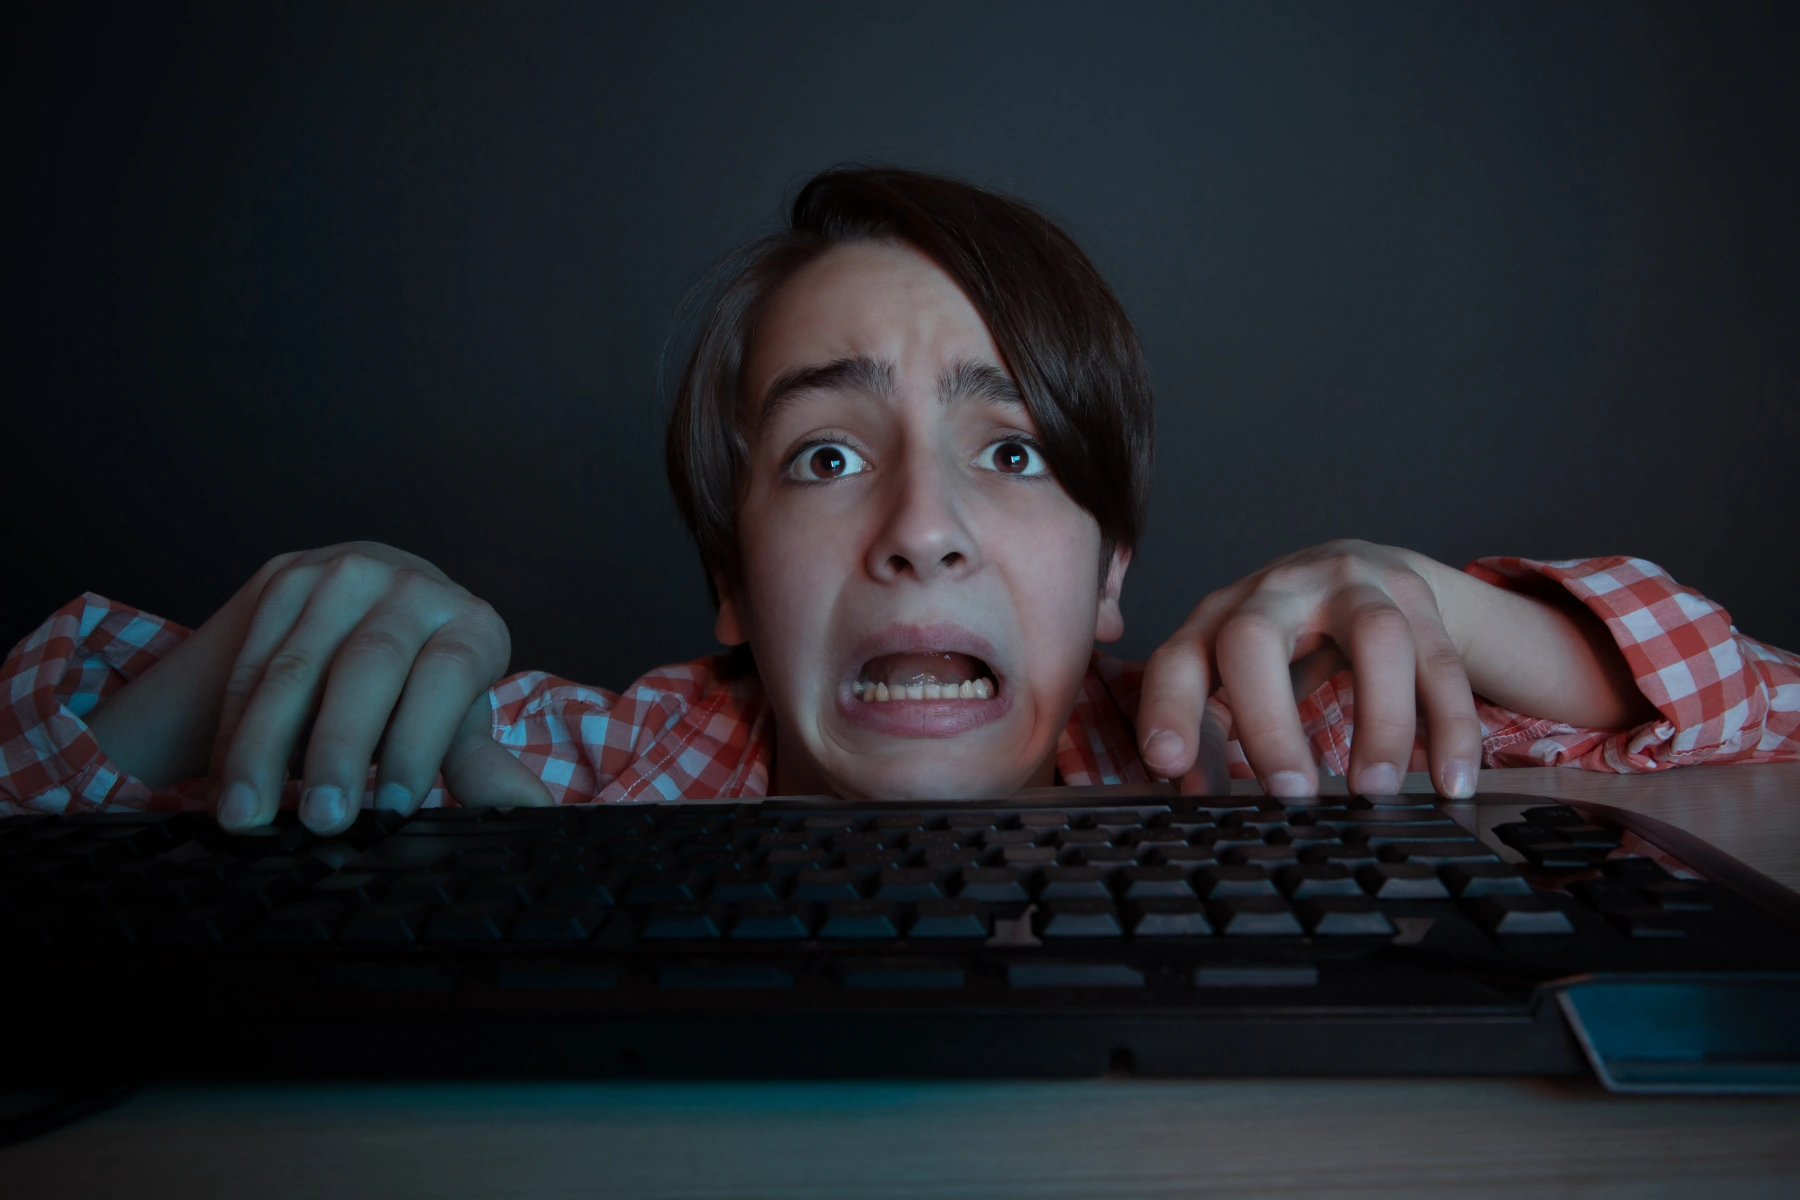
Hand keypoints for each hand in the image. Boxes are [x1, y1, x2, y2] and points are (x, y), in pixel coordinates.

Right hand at [87, 542, 550, 833]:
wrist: (369, 602)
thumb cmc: (422, 682)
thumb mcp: (456, 719)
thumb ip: (482, 765)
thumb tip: (530, 811)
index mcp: (470, 621)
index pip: (447, 676)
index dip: (419, 742)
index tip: (393, 810)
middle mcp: (411, 585)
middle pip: (369, 667)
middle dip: (340, 749)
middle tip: (322, 820)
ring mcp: (343, 574)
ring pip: (295, 668)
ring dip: (264, 747)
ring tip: (247, 814)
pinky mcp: (285, 578)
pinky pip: (252, 660)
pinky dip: (234, 725)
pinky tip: (224, 778)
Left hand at [1135, 540, 1480, 798]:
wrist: (1362, 570)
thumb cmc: (1284, 640)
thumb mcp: (1239, 677)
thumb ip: (1214, 736)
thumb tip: (1196, 796)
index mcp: (1220, 616)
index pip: (1179, 657)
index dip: (1168, 708)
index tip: (1167, 765)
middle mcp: (1279, 589)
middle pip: (1257, 637)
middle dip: (1269, 720)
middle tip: (1290, 793)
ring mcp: (1354, 586)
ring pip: (1376, 638)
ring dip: (1380, 722)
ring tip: (1374, 791)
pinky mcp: (1417, 599)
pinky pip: (1442, 663)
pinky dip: (1452, 727)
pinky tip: (1453, 782)